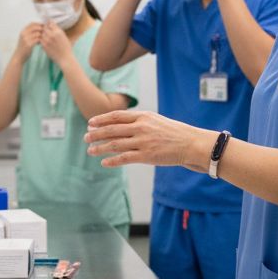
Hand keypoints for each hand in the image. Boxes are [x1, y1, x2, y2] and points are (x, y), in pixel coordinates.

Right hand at [14, 23, 42, 58]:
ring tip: (42, 38)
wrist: (19, 56)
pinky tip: (40, 43)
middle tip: (46, 32)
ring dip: (42, 35)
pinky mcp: (29, 44)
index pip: (32, 23)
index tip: (44, 26)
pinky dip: (40, 41)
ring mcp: (26, 39)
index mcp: (23, 31)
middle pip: (36, 27)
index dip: (39, 24)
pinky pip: (38, 40)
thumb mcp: (24, 37)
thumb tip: (39, 27)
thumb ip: (29, 32)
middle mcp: (24, 33)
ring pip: (38, 33)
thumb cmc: (23, 47)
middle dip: (42, 29)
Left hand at [38, 22, 73, 65]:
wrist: (65, 58)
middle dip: (45, 28)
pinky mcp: (44, 46)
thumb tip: (51, 23)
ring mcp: (47, 40)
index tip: (49, 25)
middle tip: (47, 31)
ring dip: (43, 34)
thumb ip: (57, 30)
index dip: (49, 24)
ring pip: (42, 33)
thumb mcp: (64, 36)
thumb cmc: (66, 47)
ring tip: (47, 37)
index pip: (50, 23)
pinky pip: (41, 39)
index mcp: (58, 32)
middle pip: (45, 27)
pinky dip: (42, 39)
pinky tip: (46, 41)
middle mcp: (52, 35)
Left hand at [85, 110, 213, 169]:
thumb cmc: (174, 133)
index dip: (101, 119)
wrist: (191, 143)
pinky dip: (112, 160)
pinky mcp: (146, 156)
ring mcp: (143, 142)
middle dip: (96, 134)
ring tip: (90, 150)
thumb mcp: (156, 120)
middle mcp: (141, 127)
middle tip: (86, 137)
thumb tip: (121, 126)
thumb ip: (139, 121)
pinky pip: (124, 158)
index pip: (116, 116)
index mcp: (143, 116)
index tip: (90, 123)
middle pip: (112, 130)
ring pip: (115, 144)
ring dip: (100, 147)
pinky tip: (104, 162)